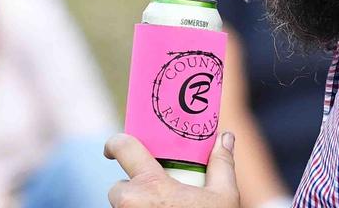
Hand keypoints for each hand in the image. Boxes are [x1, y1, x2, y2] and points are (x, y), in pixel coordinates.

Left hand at [104, 131, 240, 207]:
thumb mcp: (223, 197)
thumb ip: (222, 164)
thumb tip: (226, 136)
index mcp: (152, 185)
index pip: (123, 147)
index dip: (115, 143)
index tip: (113, 148)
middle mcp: (132, 203)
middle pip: (119, 188)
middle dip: (133, 190)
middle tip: (155, 197)